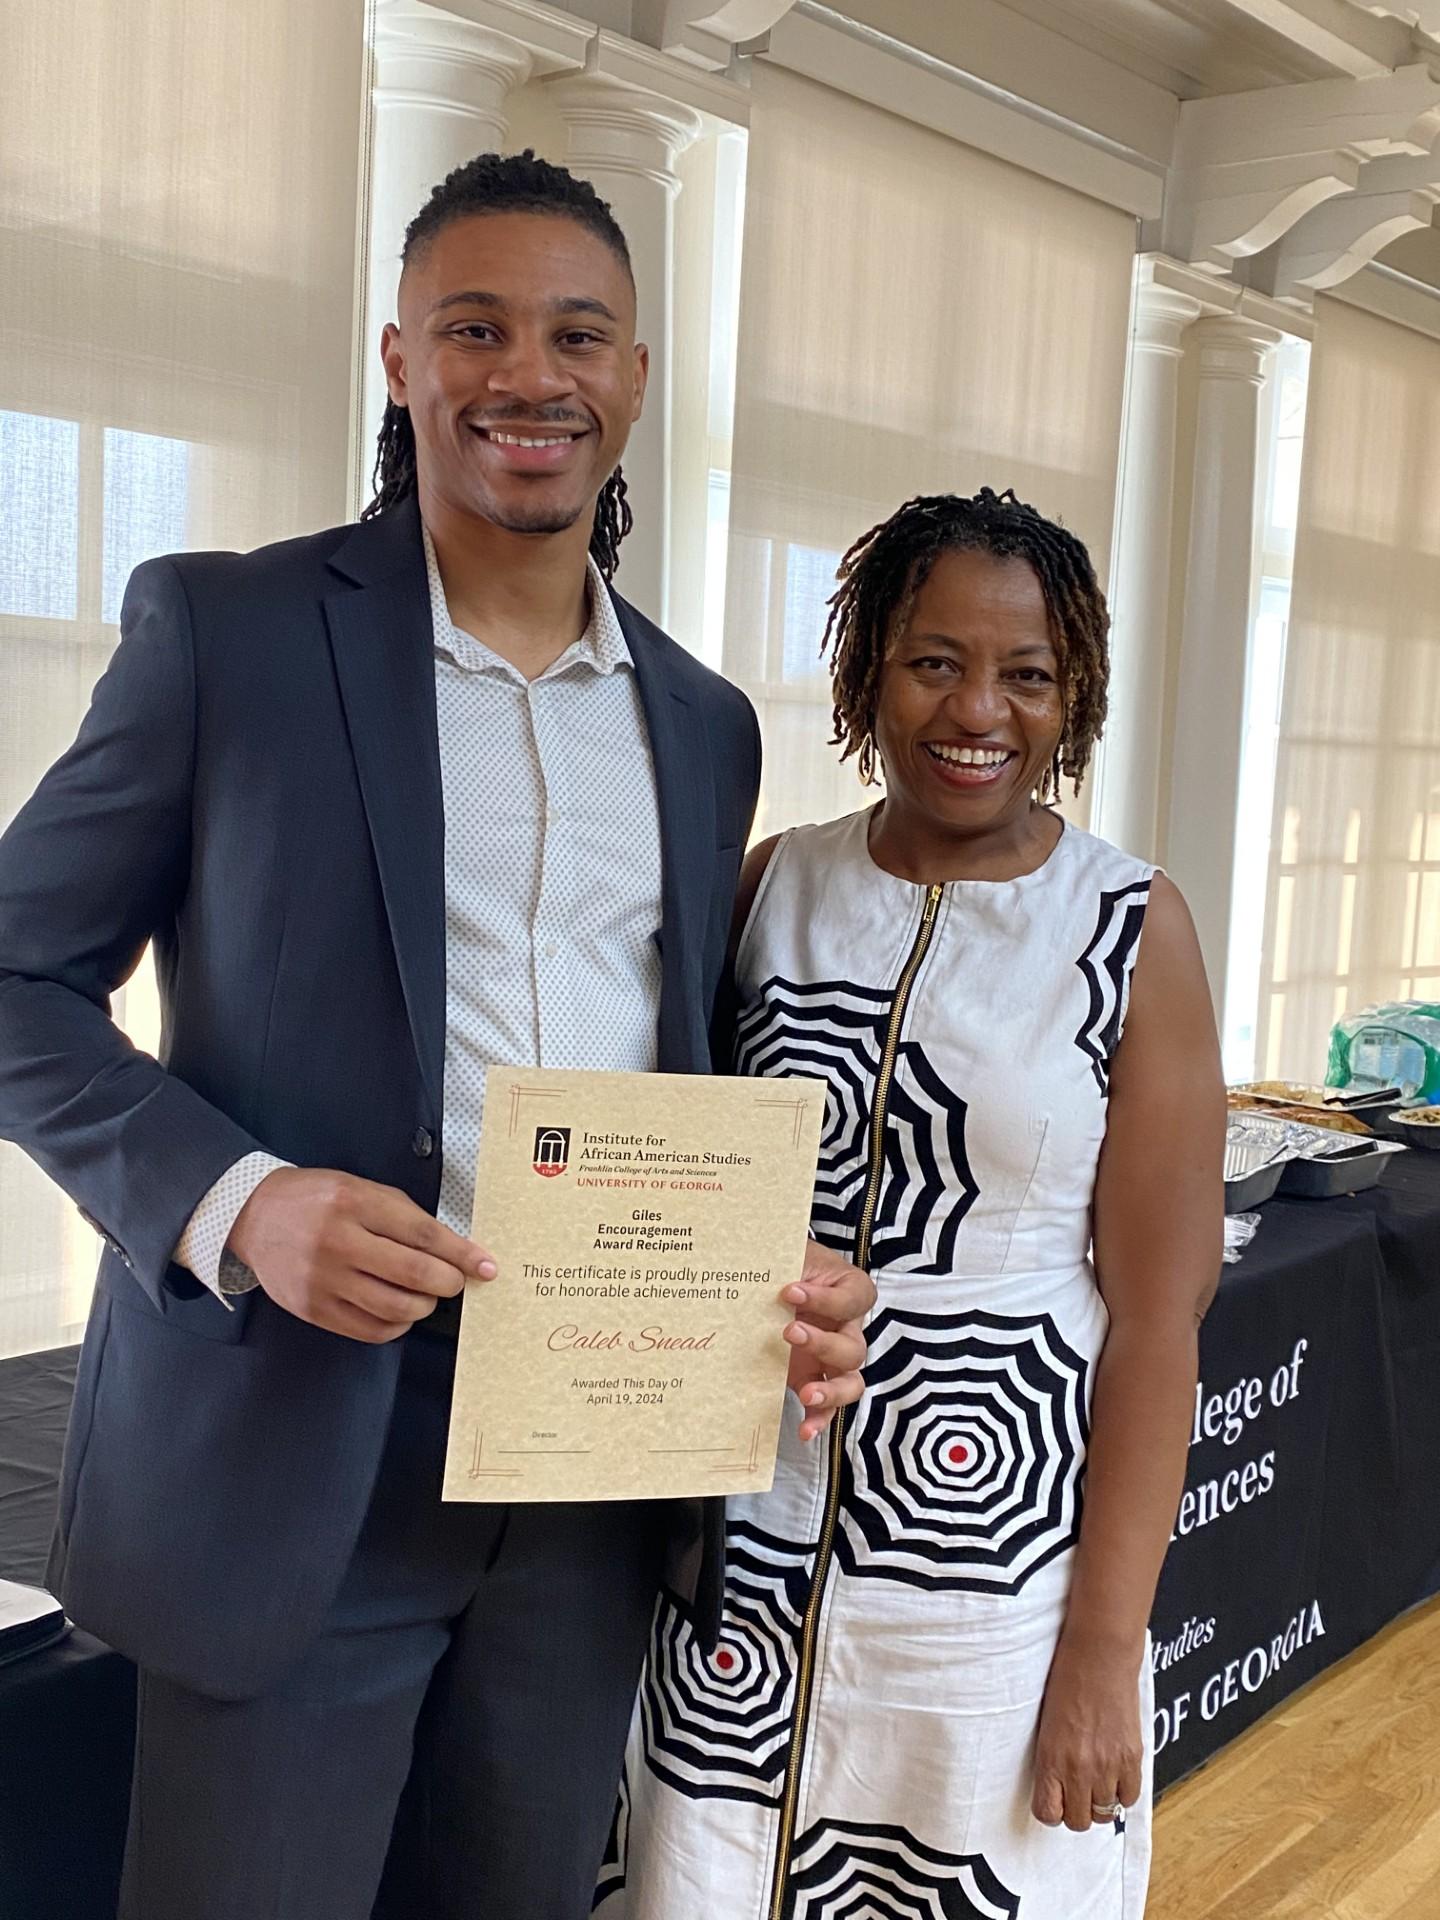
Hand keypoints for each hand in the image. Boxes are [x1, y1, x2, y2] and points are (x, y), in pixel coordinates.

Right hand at [229, 1168, 496, 1343]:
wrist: (256, 1215)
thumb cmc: (318, 1200)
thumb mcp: (362, 1190)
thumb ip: (406, 1217)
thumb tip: (454, 1251)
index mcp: (355, 1203)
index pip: (424, 1234)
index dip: (462, 1254)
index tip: (486, 1266)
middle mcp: (338, 1242)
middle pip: (413, 1274)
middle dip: (447, 1282)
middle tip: (455, 1282)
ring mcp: (323, 1279)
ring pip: (395, 1308)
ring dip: (423, 1306)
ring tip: (425, 1296)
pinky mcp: (313, 1309)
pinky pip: (369, 1330)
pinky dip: (396, 1326)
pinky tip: (398, 1312)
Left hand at [781, 1240, 872, 1441]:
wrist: (771, 1274)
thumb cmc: (788, 1259)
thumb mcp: (792, 1252)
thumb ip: (789, 1259)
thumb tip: (766, 1266)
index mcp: (850, 1290)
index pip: (852, 1300)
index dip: (825, 1300)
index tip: (790, 1291)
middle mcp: (848, 1327)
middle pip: (854, 1348)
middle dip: (823, 1344)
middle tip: (789, 1333)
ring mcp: (832, 1357)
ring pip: (850, 1383)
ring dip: (831, 1390)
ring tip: (808, 1393)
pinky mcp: (811, 1376)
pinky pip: (826, 1406)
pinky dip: (819, 1420)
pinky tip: (804, 1431)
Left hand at [1031, 1635, 1143, 1832]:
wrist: (1099, 1653)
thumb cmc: (1068, 1678)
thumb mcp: (1047, 1722)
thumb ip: (1052, 1757)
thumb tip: (1057, 1785)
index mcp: (1050, 1757)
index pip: (1047, 1812)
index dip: (1051, 1810)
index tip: (1055, 1800)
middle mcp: (1078, 1768)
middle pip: (1078, 1820)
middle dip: (1076, 1810)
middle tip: (1078, 1791)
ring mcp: (1107, 1765)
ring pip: (1105, 1813)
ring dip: (1101, 1801)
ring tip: (1098, 1780)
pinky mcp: (1132, 1757)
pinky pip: (1130, 1797)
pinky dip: (1124, 1791)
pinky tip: (1117, 1774)